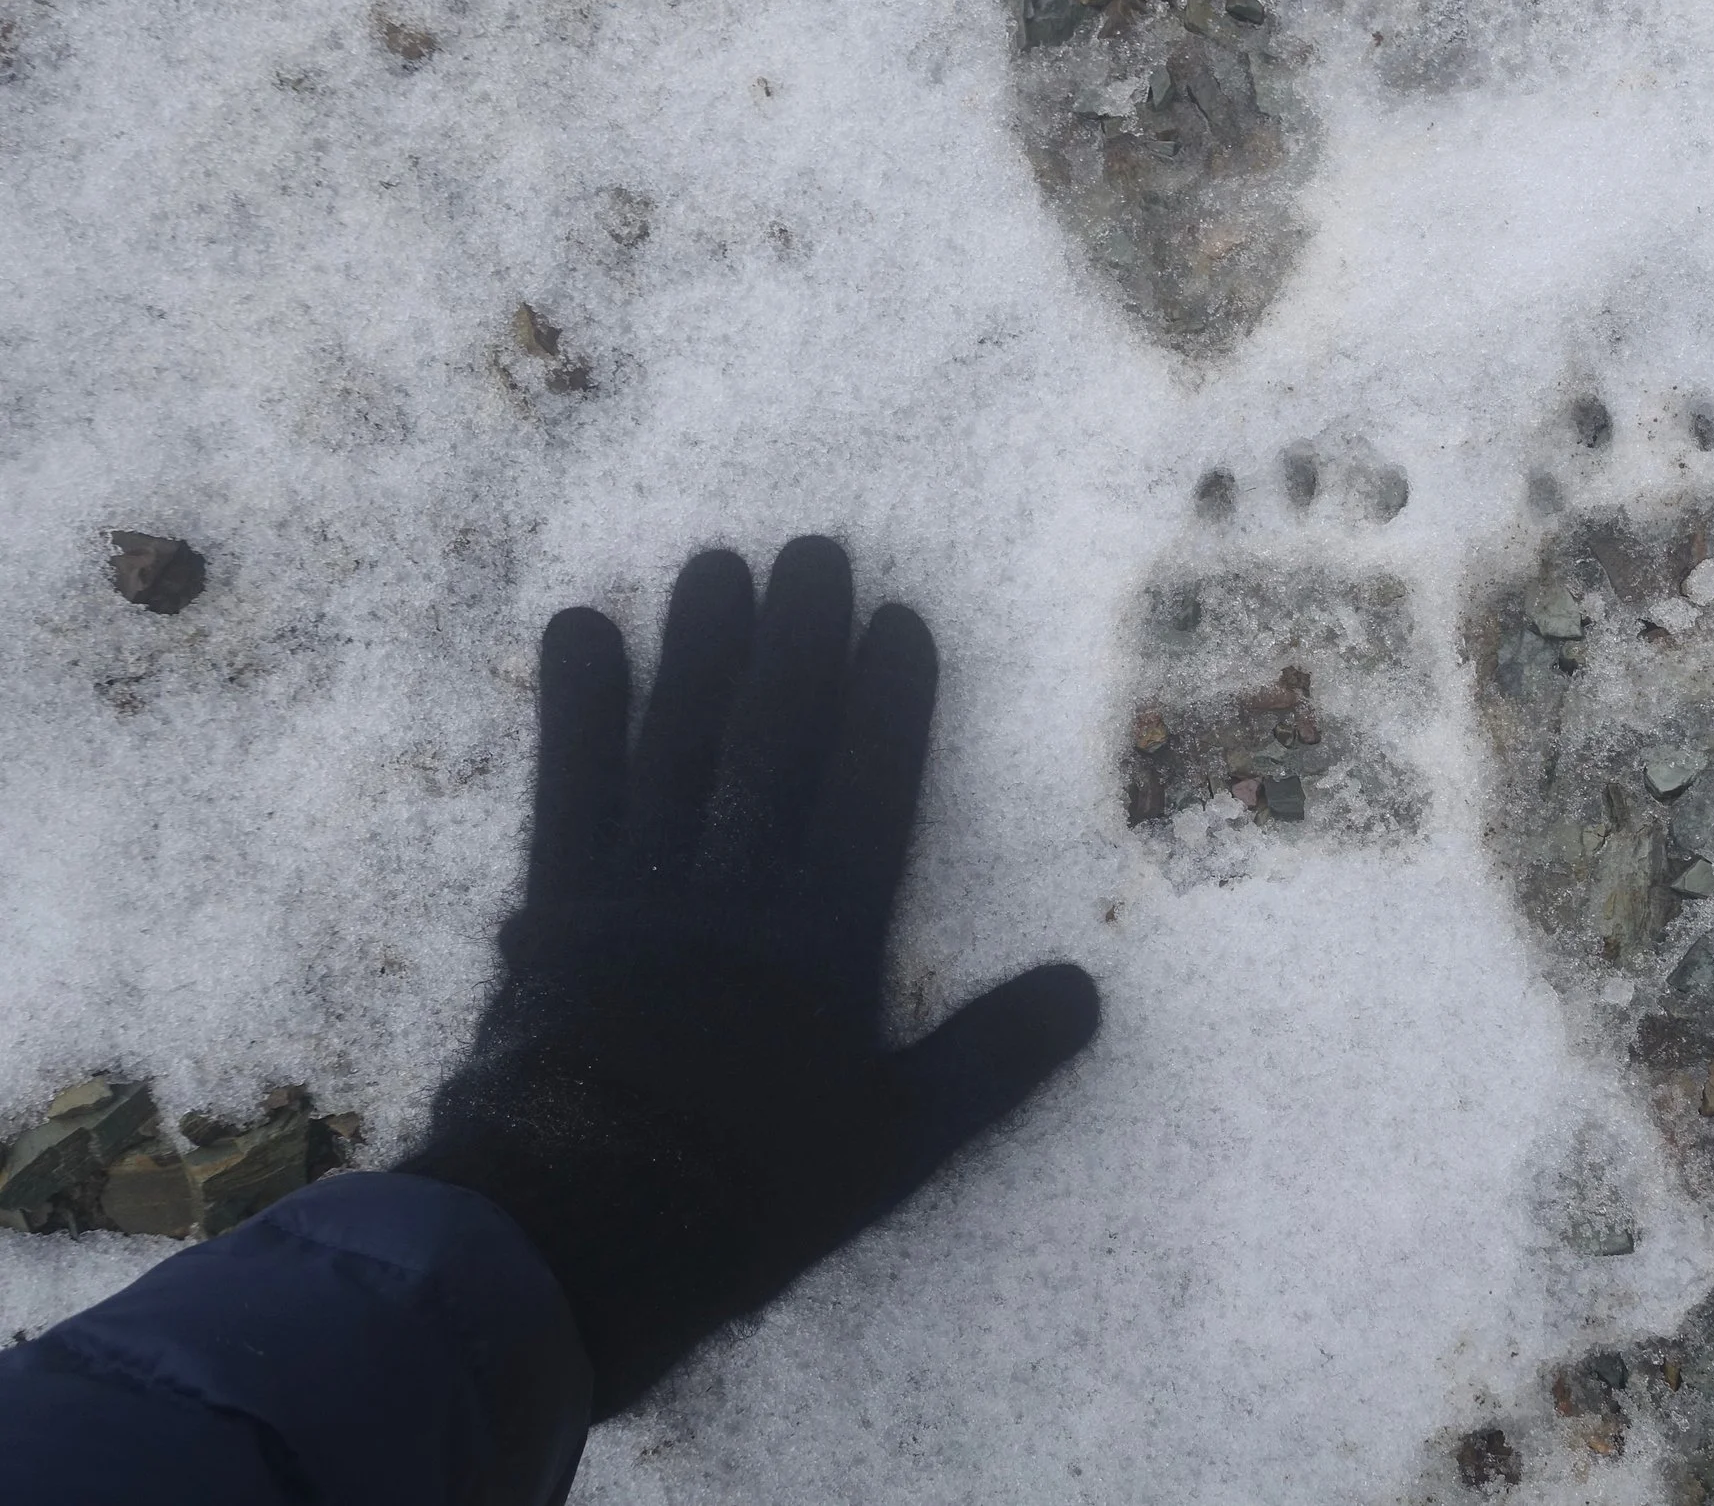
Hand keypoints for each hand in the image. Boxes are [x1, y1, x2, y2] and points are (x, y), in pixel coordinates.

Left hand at [402, 537, 1098, 1416]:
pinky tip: (581, 629)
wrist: (575, 1235)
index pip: (870, 788)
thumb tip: (1086, 992)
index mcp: (826, 939)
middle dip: (798, 637)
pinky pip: (568, 785)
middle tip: (814, 547)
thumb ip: (989, 1061)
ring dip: (700, 646)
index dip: (889, 698)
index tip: (899, 617)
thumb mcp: (895, 1145)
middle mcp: (739, 888)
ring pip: (680, 741)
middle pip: (776, 738)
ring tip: (718, 561)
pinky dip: (575, 706)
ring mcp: (642, 887)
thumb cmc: (749, 1195)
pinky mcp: (558, 903)